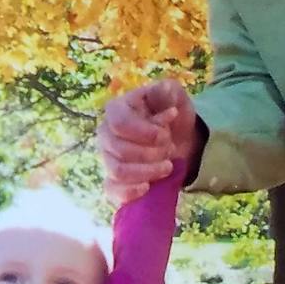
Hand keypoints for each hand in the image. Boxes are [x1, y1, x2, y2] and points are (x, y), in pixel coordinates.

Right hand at [98, 78, 199, 204]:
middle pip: (119, 149)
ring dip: (147, 172)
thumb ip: (167, 91)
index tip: (166, 136)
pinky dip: (130, 192)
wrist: (178, 139)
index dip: (144, 133)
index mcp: (116, 109)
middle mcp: (106, 134)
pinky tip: (148, 188)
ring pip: (117, 171)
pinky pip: (112, 191)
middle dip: (151, 154)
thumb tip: (162, 95)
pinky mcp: (113, 180)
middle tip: (171, 150)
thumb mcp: (174, 96)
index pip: (120, 123)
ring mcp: (107, 158)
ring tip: (168, 167)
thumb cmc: (172, 114)